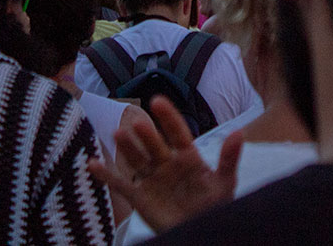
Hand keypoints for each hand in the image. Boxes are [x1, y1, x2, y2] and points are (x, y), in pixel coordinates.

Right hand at [89, 96, 242, 231]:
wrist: (200, 232)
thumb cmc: (214, 207)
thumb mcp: (224, 183)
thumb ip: (229, 158)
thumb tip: (240, 132)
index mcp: (188, 157)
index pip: (177, 132)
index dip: (168, 117)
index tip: (158, 101)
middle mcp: (167, 163)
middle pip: (154, 145)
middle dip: (146, 135)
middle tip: (138, 122)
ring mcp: (152, 179)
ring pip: (137, 160)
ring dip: (127, 148)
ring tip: (118, 134)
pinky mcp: (140, 197)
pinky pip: (122, 184)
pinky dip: (106, 176)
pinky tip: (92, 165)